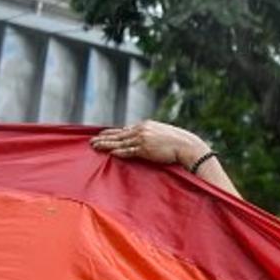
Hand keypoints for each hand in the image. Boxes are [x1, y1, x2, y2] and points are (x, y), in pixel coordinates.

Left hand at [90, 120, 209, 166]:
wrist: (188, 147)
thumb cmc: (179, 143)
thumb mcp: (163, 135)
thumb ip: (152, 136)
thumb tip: (147, 143)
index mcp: (145, 125)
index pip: (125, 130)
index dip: (113, 133)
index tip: (103, 135)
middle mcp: (141, 130)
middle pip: (118, 134)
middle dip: (104, 137)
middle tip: (91, 140)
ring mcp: (142, 139)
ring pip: (119, 142)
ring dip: (105, 145)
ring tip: (94, 146)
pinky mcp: (145, 149)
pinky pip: (128, 151)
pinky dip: (118, 152)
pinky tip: (109, 153)